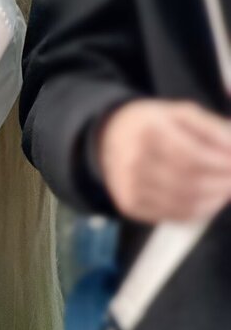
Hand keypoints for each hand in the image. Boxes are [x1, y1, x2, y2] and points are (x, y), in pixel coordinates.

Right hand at [96, 99, 230, 222]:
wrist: (111, 138)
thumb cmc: (154, 124)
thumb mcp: (181, 113)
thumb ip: (213, 129)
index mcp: (147, 131)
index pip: (192, 156)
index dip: (222, 164)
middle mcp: (133, 160)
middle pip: (191, 182)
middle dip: (224, 184)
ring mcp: (129, 185)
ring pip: (186, 203)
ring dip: (215, 200)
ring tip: (225, 189)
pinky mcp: (130, 204)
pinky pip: (174, 216)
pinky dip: (199, 211)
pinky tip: (208, 200)